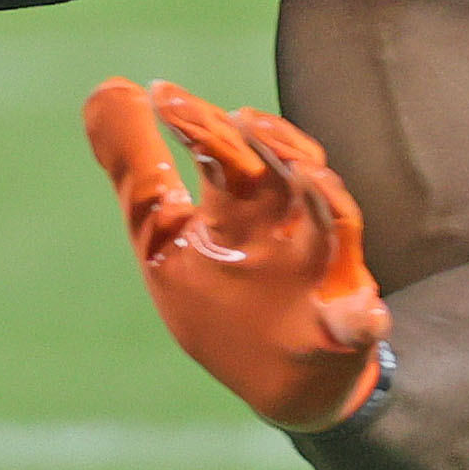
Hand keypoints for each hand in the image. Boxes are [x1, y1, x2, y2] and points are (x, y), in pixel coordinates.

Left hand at [83, 78, 391, 430]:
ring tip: (300, 168)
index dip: (197, 120)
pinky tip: (361, 309)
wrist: (279, 382)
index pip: (224, 151)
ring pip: (334, 220)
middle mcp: (284, 227)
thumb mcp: (162, 240)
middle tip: (219, 117)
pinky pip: (361, 321)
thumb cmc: (219, 299)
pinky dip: (362, 315)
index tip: (160, 93)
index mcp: (238, 206)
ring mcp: (320, 274)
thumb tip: (106, 88)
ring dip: (323, 195)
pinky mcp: (344, 330)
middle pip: (277, 172)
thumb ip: (136, 172)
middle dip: (252, 141)